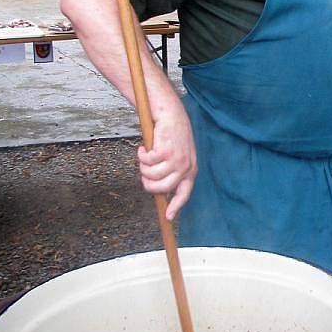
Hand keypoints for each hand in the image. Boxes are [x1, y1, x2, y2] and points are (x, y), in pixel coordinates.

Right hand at [137, 98, 196, 220]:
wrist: (171, 115)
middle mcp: (185, 168)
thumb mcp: (179, 156)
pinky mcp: (165, 152)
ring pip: (150, 175)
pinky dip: (141, 154)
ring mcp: (176, 160)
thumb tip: (159, 190)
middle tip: (144, 172)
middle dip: (147, 182)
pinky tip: (144, 147)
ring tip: (145, 156)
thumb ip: (173, 172)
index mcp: (190, 171)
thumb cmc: (173, 136)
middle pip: (160, 188)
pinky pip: (146, 162)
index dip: (175, 206)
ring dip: (143, 166)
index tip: (168, 217)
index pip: (184, 193)